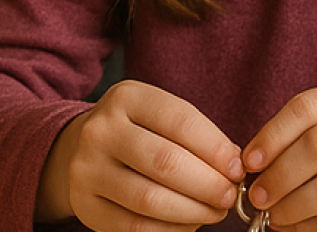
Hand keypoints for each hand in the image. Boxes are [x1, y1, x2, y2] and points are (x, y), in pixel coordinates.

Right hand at [37, 80, 243, 229]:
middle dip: (208, 184)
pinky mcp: (85, 205)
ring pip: (150, 199)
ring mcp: (87, 169)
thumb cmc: (137, 132)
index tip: (237, 168)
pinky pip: (136, 227)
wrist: (80, 148)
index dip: (216, 148)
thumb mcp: (159, 116)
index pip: (180, 121)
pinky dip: (171, 230)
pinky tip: (189, 223)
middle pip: (166, 162)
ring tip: (214, 211)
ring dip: (193, 211)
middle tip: (230, 195)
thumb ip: (195, 134)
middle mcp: (101, 131)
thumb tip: (234, 165)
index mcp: (126, 98)